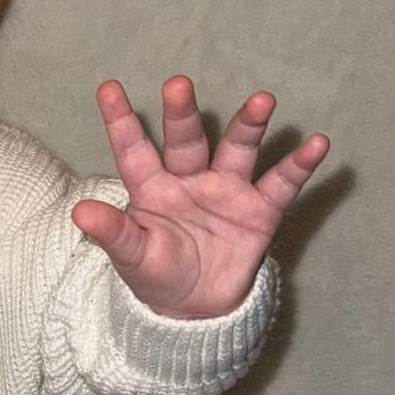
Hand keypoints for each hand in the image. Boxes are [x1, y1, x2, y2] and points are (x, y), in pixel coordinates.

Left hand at [70, 75, 330, 318]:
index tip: (108, 88)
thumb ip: (112, 232)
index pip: (133, 151)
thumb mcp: (132, 257)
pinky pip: (281, 183)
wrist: (195, 310)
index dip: (121, 122)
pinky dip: (299, 164)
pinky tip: (316, 144)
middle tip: (178, 85)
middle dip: (183, 114)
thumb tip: (78, 213)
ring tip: (262, 101)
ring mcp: (227, 191)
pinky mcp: (259, 210)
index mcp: (152, 189)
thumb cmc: (156, 274)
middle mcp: (189, 179)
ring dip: (249, 125)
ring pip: (237, 149)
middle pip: (186, 141)